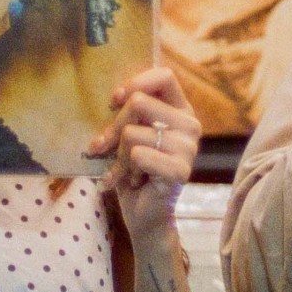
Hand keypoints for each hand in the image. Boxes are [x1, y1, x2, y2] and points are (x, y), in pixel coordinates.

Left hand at [87, 66, 201, 240]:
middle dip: (112, 127)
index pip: (164, 76)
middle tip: (101, 147)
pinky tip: (132, 182)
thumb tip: (112, 96)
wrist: (143, 214)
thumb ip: (128, 111)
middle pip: (139, 102)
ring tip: (121, 171)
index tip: (113, 101)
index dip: (135, 83)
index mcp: (180, 110)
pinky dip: (123, 171)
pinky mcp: (181, 171)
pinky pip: (138, 156)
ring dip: (116, 156)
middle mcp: (190, 125)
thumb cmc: (132, 169)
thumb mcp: (128, 133)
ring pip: (132, 132)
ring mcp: (189, 148)